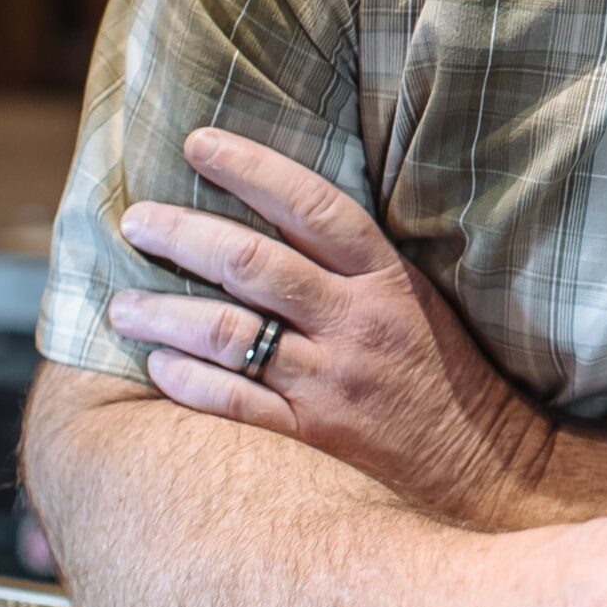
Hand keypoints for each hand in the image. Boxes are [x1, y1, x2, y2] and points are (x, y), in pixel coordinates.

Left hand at [108, 128, 544, 524]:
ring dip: (166, 314)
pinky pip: (237, 404)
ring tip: (120, 305)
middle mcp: (357, 321)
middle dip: (184, 235)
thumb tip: (276, 214)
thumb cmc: (444, 371)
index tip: (198, 143)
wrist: (486, 463)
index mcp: (386, 277)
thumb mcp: (415, 297)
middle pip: (254, 265)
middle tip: (136, 220)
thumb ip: (353, 263)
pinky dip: (190, 382)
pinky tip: (157, 366)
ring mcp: (333, 381)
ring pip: (231, 335)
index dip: (251, 168)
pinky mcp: (316, 435)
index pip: (311, 204)